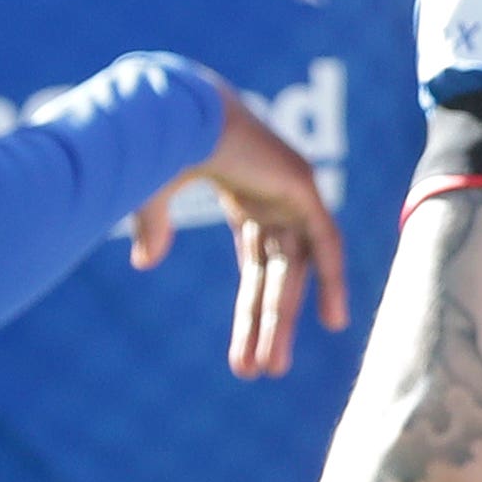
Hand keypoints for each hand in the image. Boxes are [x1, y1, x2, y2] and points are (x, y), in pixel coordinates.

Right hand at [128, 83, 353, 379]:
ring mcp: (291, 193)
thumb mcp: (151, 193)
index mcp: (244, 195)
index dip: (250, 312)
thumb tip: (147, 265)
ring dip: (284, 318)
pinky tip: (334, 320)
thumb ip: (154, 226)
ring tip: (272, 369)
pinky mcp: (304, 188)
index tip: (243, 357)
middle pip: (275, 276)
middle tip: (262, 373)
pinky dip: (332, 279)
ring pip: (295, 269)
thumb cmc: (158, 141)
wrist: (176, 108)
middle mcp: (273, 198)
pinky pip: (326, 243)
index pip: (255, 266)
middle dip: (267, 325)